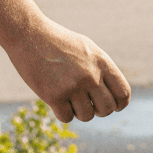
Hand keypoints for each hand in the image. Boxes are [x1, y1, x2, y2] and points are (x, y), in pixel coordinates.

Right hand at [5, 19, 130, 123]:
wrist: (29, 35)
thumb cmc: (59, 42)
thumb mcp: (87, 49)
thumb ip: (102, 69)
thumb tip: (114, 95)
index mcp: (102, 63)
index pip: (123, 93)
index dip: (120, 104)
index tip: (113, 106)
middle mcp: (91, 76)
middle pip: (107, 109)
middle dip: (99, 111)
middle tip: (89, 104)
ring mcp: (73, 86)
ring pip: (87, 116)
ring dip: (79, 112)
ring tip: (70, 99)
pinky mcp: (54, 96)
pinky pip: (67, 118)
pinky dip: (63, 113)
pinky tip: (58, 101)